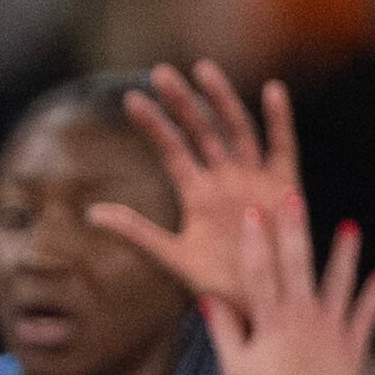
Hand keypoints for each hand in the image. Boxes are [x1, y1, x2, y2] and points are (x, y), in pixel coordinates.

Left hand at [91, 60, 303, 305]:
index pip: (171, 150)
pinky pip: (283, 147)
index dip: (153, 125)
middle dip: (181, 102)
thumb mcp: (171, 256)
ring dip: (221, 100)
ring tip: (203, 71)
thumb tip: (89, 214)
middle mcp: (224, 179)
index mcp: (196, 193)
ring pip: (237, 130)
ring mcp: (254, 179)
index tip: (131, 99)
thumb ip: (135, 231)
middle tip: (160, 72)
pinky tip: (272, 91)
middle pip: (201, 132)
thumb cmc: (217, 284)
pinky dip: (279, 120)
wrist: (260, 303)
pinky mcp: (285, 185)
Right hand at [196, 182, 374, 374]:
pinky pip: (365, 317)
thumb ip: (223, 329)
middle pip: (297, 265)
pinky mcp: (352, 350)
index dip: (256, 240)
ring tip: (349, 227)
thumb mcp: (233, 366)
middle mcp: (301, 319)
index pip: (259, 271)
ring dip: (344, 254)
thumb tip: (207, 298)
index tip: (254, 212)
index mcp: (269, 321)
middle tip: (293, 197)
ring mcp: (330, 332)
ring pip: (338, 283)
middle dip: (294, 228)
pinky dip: (374, 296)